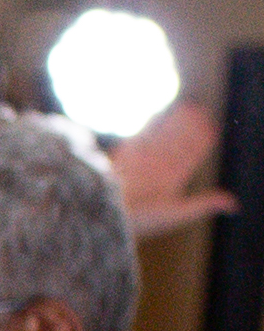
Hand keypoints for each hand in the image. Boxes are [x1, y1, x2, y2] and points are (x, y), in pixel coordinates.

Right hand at [109, 99, 234, 239]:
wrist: (98, 219)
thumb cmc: (134, 222)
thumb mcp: (173, 214)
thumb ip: (201, 205)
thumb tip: (233, 204)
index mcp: (168, 185)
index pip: (188, 160)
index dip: (199, 144)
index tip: (210, 128)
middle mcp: (154, 174)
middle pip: (174, 146)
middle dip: (186, 129)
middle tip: (199, 110)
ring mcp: (138, 165)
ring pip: (159, 140)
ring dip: (172, 124)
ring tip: (185, 107)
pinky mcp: (121, 160)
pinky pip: (138, 139)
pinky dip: (149, 126)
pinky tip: (157, 113)